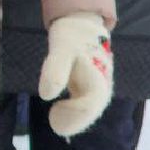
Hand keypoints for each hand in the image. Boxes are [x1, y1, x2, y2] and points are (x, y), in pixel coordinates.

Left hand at [37, 11, 112, 136]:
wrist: (81, 25)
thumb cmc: (71, 37)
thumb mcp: (61, 49)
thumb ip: (55, 70)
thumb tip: (47, 95)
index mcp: (98, 77)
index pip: (89, 106)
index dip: (73, 115)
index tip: (54, 111)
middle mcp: (102, 84)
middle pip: (92, 110)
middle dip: (74, 120)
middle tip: (55, 124)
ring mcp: (98, 85)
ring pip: (90, 108)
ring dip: (75, 118)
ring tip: (57, 121)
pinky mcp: (92, 85)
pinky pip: (86, 103)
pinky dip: (75, 111)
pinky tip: (60, 110)